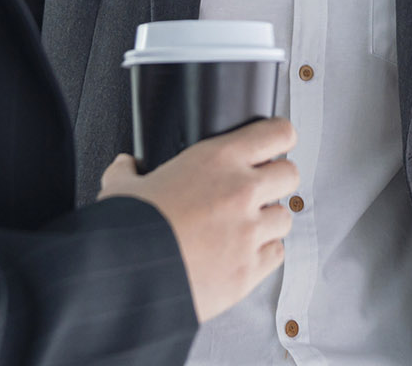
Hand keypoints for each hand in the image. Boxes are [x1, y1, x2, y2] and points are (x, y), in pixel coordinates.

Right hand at [100, 118, 298, 322]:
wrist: (128, 278)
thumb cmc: (129, 231)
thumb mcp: (122, 188)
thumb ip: (128, 171)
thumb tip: (125, 166)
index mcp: (217, 159)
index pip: (276, 133)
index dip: (279, 137)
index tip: (276, 143)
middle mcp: (241, 191)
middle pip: (290, 174)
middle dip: (277, 181)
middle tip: (258, 190)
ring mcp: (249, 231)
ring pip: (285, 217)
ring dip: (269, 221)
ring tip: (245, 227)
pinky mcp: (250, 269)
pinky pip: (276, 254)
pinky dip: (264, 253)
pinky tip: (243, 253)